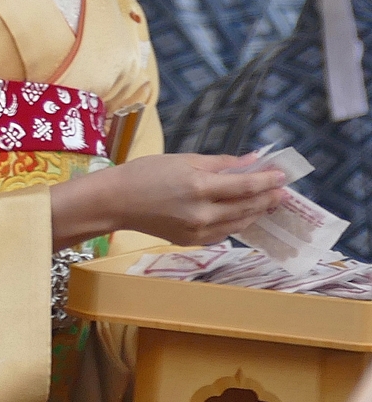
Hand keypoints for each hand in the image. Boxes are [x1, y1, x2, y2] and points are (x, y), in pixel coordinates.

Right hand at [52, 153, 285, 249]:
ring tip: (268, 203)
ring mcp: (197, 232)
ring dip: (255, 213)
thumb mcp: (183, 159)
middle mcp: (201, 213)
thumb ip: (220, 163)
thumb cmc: (146, 173)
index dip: (267, 182)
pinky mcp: (190, 242)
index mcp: (199, 187)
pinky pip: (222, 234)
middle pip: (245, 207)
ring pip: (238, 224)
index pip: (244, 187)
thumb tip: (250, 161)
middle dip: (267, 199)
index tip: (283, 176)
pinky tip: (242, 215)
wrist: (117, 201)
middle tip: (283, 191)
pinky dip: (235, 224)